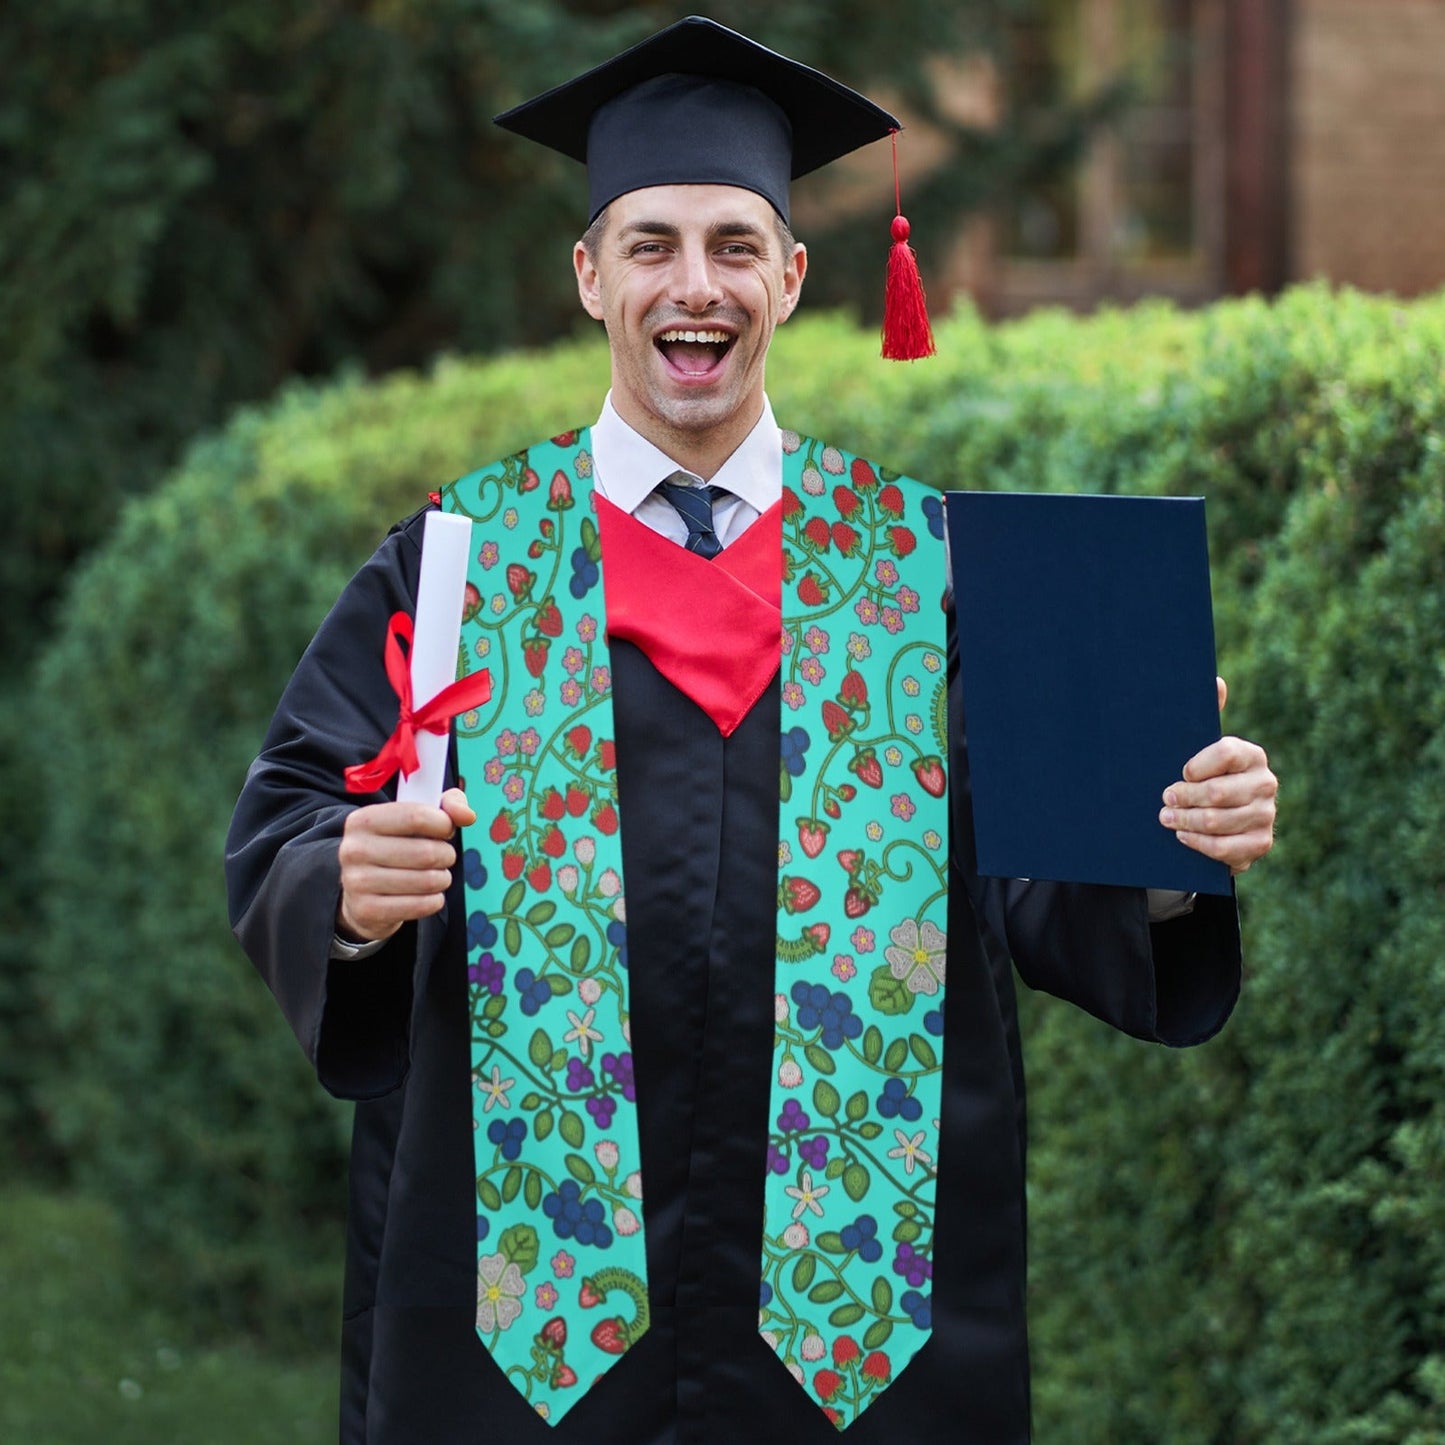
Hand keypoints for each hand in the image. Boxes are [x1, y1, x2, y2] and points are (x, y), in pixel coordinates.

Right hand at [336, 787, 475, 942]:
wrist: (361, 893)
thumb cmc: (396, 847)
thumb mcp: (415, 817)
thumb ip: (446, 805)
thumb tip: (467, 815)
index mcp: (363, 820)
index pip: (417, 816)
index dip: (443, 824)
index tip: (446, 830)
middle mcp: (354, 849)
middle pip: (426, 852)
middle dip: (446, 855)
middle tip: (443, 857)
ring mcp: (357, 882)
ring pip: (427, 880)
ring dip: (442, 879)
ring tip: (436, 876)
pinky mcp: (367, 910)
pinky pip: (421, 905)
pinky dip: (434, 900)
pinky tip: (428, 895)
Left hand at [1159, 678, 1276, 873]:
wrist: (1219, 820)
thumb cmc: (1203, 777)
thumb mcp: (1199, 748)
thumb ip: (1207, 715)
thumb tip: (1216, 681)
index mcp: (1251, 755)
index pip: (1225, 753)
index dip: (1196, 765)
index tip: (1180, 772)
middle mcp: (1265, 783)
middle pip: (1217, 792)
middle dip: (1183, 797)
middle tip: (1164, 799)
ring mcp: (1266, 815)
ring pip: (1217, 821)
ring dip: (1185, 821)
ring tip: (1166, 818)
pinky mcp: (1260, 843)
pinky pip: (1225, 848)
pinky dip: (1199, 843)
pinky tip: (1183, 837)